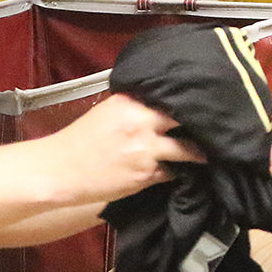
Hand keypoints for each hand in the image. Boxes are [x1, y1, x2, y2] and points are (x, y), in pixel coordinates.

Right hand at [37, 94, 200, 205]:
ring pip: (187, 150)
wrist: (61, 170)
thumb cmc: (81, 141)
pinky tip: (176, 170)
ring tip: (203, 153)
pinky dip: (175, 171)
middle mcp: (141, 122)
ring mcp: (146, 150)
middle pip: (185, 120)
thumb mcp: (108, 112)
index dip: (189, 101)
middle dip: (200, 125)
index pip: (171, 96)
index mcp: (130, 103)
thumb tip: (164, 104)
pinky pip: (172, 172)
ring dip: (196, 153)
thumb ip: (136, 106)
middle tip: (210, 128)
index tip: (201, 104)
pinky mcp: (146, 174)